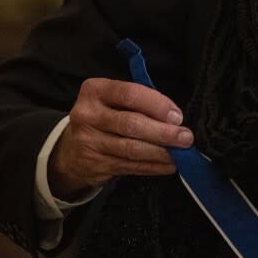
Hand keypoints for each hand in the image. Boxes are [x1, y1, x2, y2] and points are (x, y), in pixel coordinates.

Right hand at [48, 78, 193, 200]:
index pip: (130, 94)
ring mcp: (88, 142)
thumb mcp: (113, 101)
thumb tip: (175, 119)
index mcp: (95, 91)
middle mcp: (87, 115)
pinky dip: (153, 166)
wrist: (71, 149)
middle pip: (131, 124)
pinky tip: (168, 165)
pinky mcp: (95, 164)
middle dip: (163, 132)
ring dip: (161, 152)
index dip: (157, 105)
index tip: (177, 116)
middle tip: (186, 137)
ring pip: (132, 149)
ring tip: (181, 153)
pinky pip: (130, 166)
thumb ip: (139, 103)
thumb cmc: (104, 118)